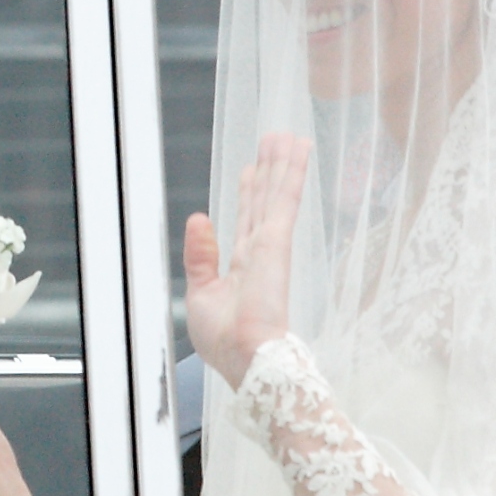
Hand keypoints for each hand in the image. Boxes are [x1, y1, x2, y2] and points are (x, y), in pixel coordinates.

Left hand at [184, 133, 307, 389]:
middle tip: (277, 139)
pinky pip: (283, 200)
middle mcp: (258, 251)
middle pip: (264, 200)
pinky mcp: (277, 243)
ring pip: (276, 193)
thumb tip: (198, 218)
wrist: (247, 360)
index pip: (246, 219)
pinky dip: (290, 173)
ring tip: (289, 135)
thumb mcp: (200, 294)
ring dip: (283, 163)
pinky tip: (297, 150)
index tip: (252, 169)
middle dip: (270, 169)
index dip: (249, 192)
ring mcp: (270, 245)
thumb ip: (200, 256)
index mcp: (241, 266)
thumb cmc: (226, 342)